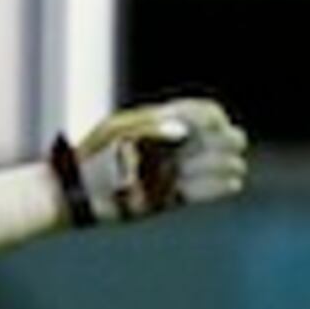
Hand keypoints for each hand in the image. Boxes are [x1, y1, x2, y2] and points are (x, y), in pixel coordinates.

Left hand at [56, 97, 250, 226]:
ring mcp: (167, 171)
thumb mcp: (119, 137)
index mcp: (156, 122)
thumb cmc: (93, 158)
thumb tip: (184, 131)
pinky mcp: (165, 196)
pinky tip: (233, 184)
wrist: (74, 193)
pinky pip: (198, 191)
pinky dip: (216, 188)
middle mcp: (166, 146)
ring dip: (223, 164)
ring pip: (207, 165)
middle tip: (235, 147)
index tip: (221, 125)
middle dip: (225, 141)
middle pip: (208, 138)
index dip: (213, 117)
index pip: (198, 112)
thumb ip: (152, 130)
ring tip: (236, 167)